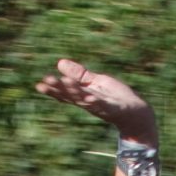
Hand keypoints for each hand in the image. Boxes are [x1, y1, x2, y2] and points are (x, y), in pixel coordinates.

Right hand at [34, 59, 157, 144]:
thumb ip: (80, 75)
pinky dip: (96, 100)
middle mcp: (89, 102)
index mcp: (84, 95)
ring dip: (73, 91)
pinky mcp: (113, 108)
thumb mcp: (96, 82)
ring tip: (62, 81)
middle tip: (44, 82)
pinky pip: (103, 104)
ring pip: (84, 98)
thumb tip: (60, 62)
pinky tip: (89, 96)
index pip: (65, 93)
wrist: (136, 113)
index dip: (53, 90)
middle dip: (58, 89)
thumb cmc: (116, 98)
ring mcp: (101, 106)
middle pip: (71, 95)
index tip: (39, 85)